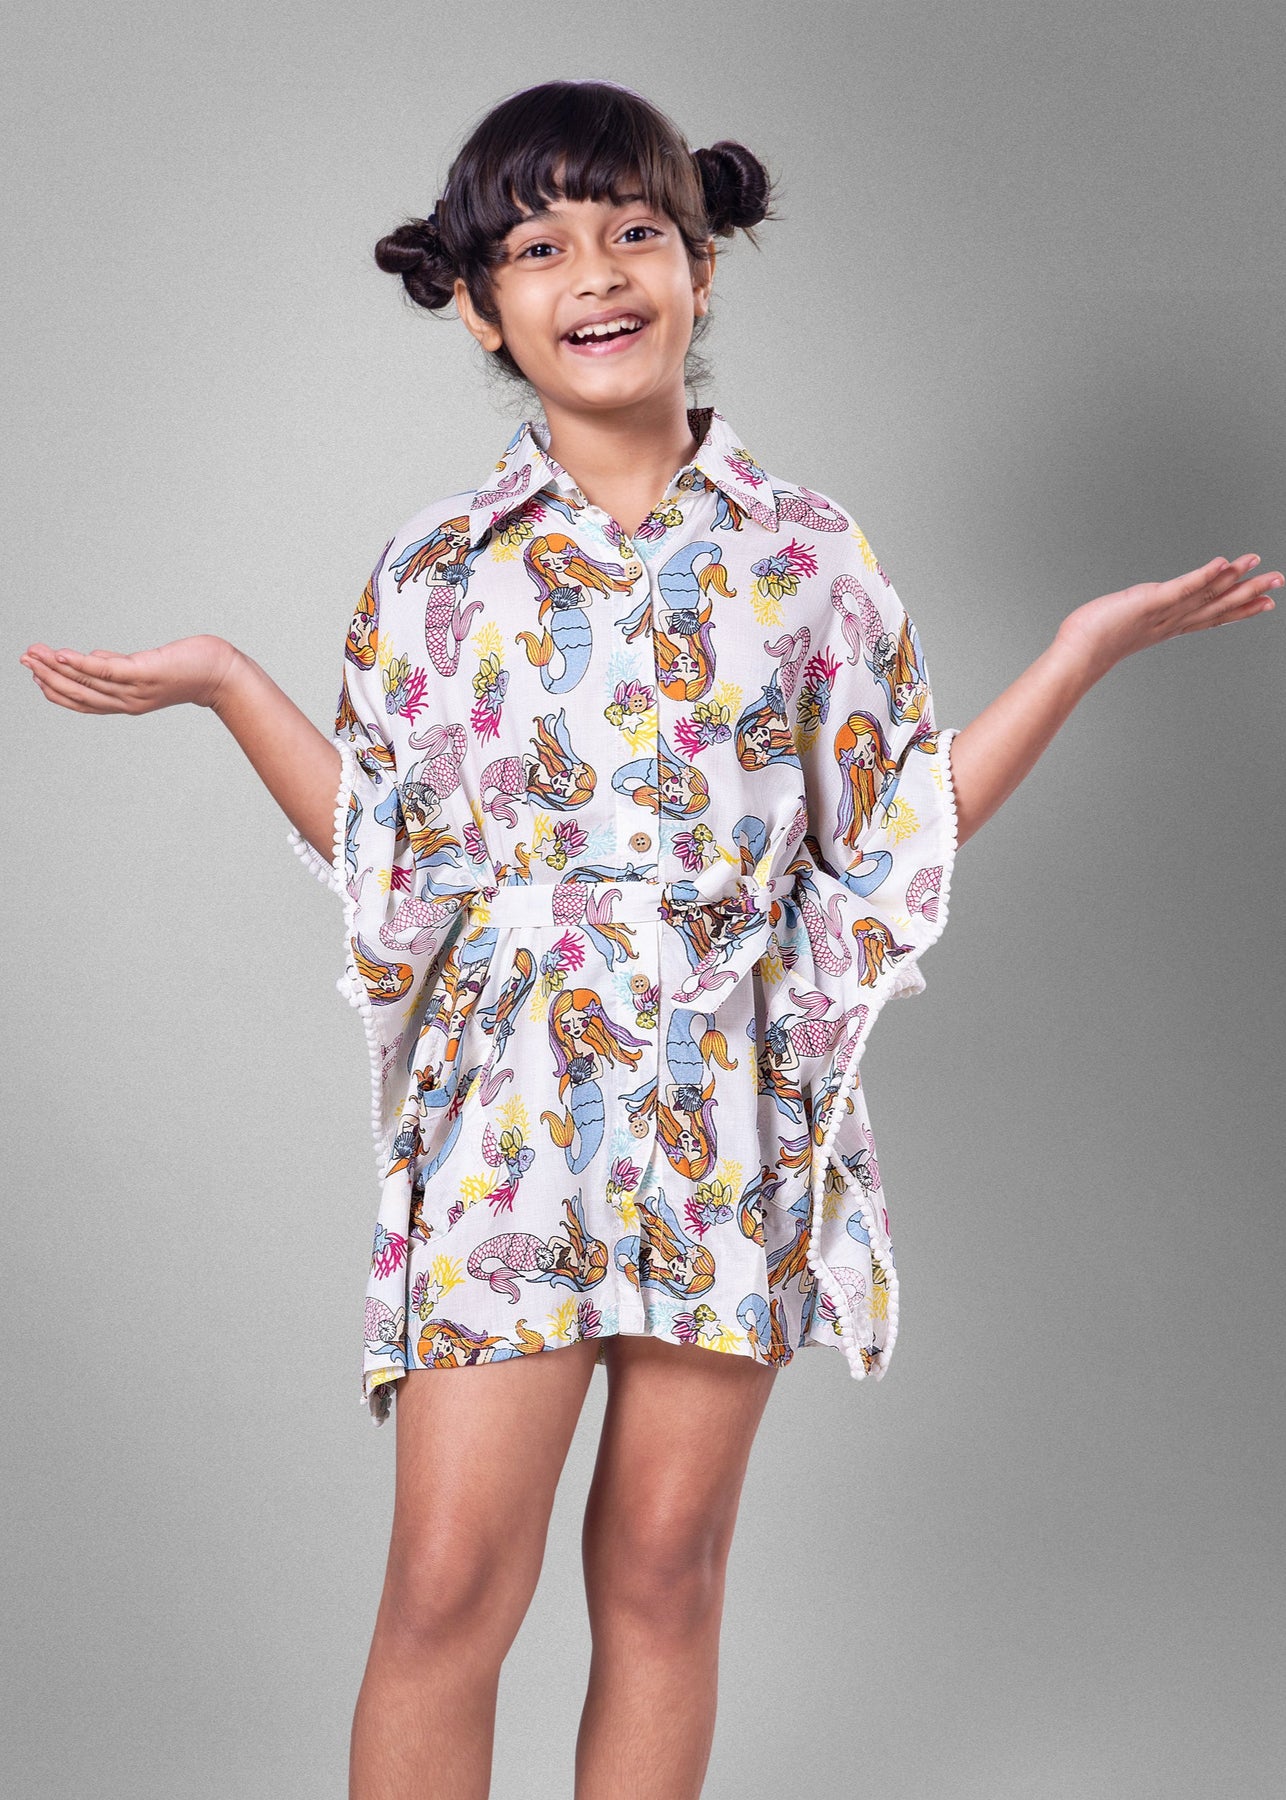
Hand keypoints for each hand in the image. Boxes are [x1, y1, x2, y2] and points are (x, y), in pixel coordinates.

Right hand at [18, 634, 241, 714]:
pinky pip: (105, 671)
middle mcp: (128, 702)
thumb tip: (94, 657)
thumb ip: (119, 665)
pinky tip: (61, 655)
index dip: (56, 691)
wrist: (222, 674)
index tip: (34, 675)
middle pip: (78, 695)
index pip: (83, 701)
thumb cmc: (188, 667)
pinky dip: (81, 664)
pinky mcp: (144, 674)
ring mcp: (135, 690)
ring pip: (87, 683)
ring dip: (56, 669)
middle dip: (47, 677)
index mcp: (126, 702)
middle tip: (24, 660)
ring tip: (34, 654)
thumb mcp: (147, 667)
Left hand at [1056, 552, 1280, 680]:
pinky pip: (1182, 588)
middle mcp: (1171, 621)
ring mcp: (1163, 613)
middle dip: (1250, 594)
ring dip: (1234, 579)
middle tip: (1279, 583)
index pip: (1210, 616)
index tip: (1265, 603)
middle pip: (1217, 606)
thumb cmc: (1091, 641)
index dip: (1239, 609)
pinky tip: (1222, 563)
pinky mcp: (1149, 602)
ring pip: (1206, 595)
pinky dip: (1203, 576)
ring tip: (1258, 564)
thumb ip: (1141, 617)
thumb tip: (1140, 612)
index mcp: (1168, 626)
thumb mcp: (1126, 625)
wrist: (1076, 656)